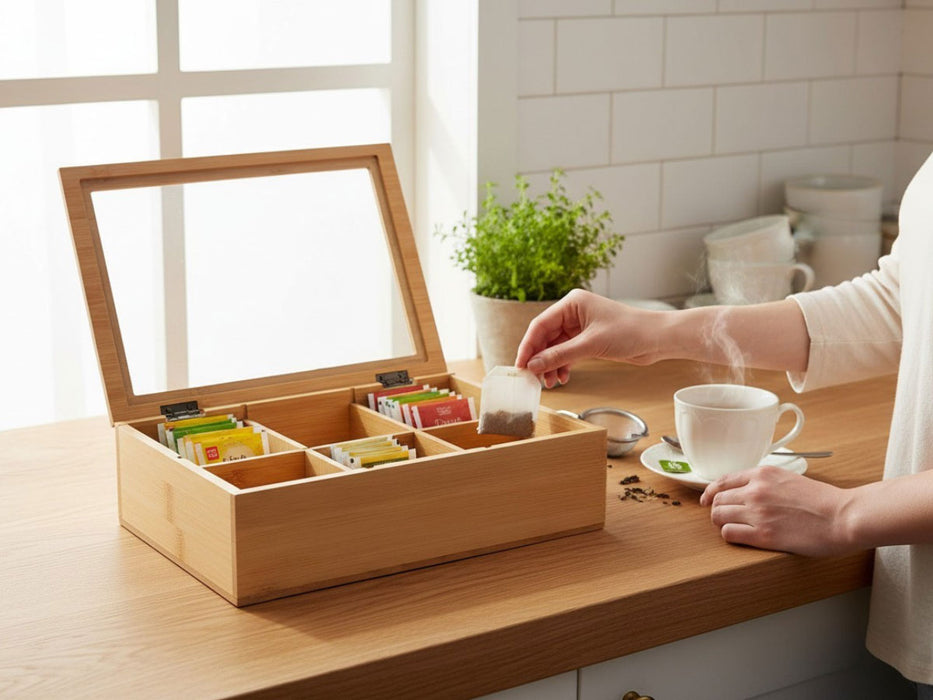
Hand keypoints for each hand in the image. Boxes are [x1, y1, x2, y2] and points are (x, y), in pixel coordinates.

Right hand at [515, 289, 666, 387]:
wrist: (657, 339)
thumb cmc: (631, 331)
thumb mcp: (591, 345)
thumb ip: (560, 355)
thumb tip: (533, 365)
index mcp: (572, 303)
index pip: (540, 324)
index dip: (528, 346)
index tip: (520, 365)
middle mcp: (573, 313)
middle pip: (545, 337)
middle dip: (539, 358)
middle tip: (533, 378)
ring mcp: (580, 327)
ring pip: (555, 347)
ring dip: (550, 365)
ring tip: (550, 382)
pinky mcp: (588, 340)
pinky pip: (567, 353)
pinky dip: (562, 365)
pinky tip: (563, 377)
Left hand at [699, 466, 856, 556]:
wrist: (844, 516)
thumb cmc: (823, 501)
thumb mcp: (789, 479)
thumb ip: (765, 482)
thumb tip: (746, 491)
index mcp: (762, 474)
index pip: (723, 481)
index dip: (710, 492)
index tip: (706, 500)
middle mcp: (756, 491)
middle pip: (717, 500)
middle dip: (717, 510)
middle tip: (724, 518)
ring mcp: (758, 513)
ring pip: (719, 516)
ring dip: (722, 523)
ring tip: (734, 528)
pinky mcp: (763, 535)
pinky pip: (729, 533)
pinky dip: (730, 535)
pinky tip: (741, 536)